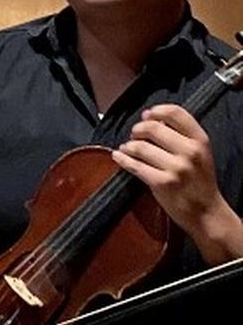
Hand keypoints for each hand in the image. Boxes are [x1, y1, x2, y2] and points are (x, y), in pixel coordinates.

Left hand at [112, 105, 242, 258]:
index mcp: (200, 140)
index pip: (176, 113)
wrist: (207, 213)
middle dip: (138, 129)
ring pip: (141, 146)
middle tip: (134, 134)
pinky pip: (135, 165)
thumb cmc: (201, 182)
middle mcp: (189, 151)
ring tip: (127, 147)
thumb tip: (154, 119)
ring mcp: (176, 168)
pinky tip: (118, 155)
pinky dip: (122, 159)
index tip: (146, 115)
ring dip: (129, 145)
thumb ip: (183, 136)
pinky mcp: (162, 183)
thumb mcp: (201, 153)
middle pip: (153, 127)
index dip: (156, 111)